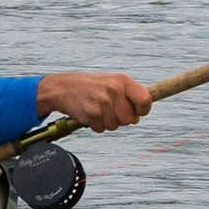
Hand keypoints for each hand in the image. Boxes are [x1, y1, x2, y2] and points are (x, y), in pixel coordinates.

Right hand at [37, 72, 151, 131]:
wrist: (62, 88)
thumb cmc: (89, 86)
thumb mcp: (111, 82)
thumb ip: (127, 96)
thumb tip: (138, 116)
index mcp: (122, 80)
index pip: (145, 99)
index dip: (143, 109)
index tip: (138, 111)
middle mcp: (114, 89)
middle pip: (130, 119)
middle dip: (121, 119)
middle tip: (109, 109)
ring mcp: (103, 102)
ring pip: (115, 125)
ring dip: (107, 122)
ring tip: (97, 108)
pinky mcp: (92, 113)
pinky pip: (101, 129)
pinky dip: (96, 125)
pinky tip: (89, 112)